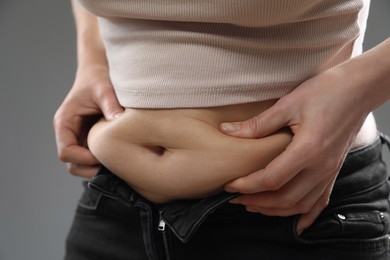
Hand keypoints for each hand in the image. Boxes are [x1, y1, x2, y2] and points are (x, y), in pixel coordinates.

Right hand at [53, 63, 123, 177]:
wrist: (99, 73)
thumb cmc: (98, 79)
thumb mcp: (104, 90)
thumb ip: (111, 106)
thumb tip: (119, 124)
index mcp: (65, 122)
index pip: (65, 152)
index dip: (84, 159)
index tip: (104, 155)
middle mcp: (69, 134)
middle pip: (72, 164)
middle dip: (90, 168)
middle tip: (113, 163)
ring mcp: (79, 138)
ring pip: (82, 165)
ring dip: (97, 167)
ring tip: (117, 160)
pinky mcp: (90, 140)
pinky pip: (93, 158)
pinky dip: (104, 161)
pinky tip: (119, 155)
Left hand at [220, 66, 370, 233]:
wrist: (359, 89)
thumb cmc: (326, 91)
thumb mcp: (288, 103)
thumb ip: (257, 124)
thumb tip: (227, 131)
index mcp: (308, 149)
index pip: (272, 179)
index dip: (248, 185)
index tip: (230, 185)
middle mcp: (321, 166)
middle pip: (285, 198)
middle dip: (256, 202)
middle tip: (235, 198)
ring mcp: (330, 171)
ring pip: (301, 204)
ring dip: (275, 210)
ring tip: (254, 205)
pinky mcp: (334, 171)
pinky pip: (320, 201)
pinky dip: (305, 214)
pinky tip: (295, 222)